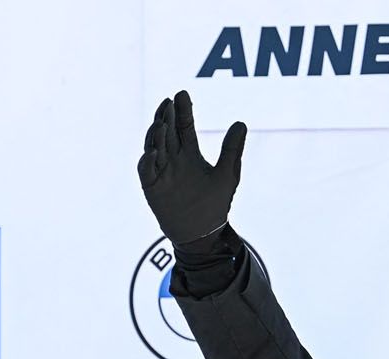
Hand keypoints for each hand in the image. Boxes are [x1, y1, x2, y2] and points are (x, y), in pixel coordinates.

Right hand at [137, 89, 247, 244]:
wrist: (203, 233)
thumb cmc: (215, 204)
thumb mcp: (227, 174)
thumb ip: (232, 149)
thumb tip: (241, 123)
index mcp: (190, 153)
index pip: (184, 127)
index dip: (183, 111)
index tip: (181, 94)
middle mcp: (173, 159)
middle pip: (167, 132)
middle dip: (167, 117)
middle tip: (169, 103)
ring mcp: (161, 172)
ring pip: (154, 147)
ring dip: (156, 135)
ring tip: (162, 124)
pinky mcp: (152, 187)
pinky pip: (146, 171)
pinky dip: (148, 161)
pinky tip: (154, 152)